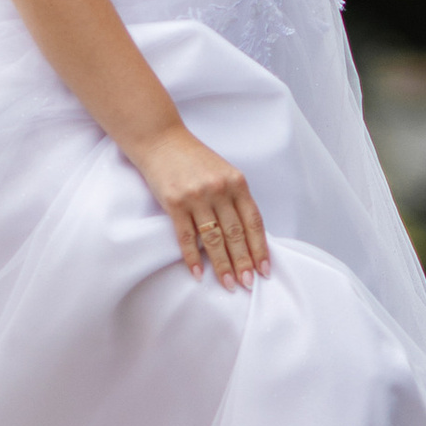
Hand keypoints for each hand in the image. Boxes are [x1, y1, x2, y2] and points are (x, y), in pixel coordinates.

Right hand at [137, 125, 271, 288]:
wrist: (161, 140)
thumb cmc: (194, 158)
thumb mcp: (223, 172)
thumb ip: (235, 198)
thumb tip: (247, 236)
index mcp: (236, 182)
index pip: (253, 222)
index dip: (260, 248)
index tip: (264, 270)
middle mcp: (219, 189)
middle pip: (235, 234)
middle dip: (243, 262)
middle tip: (248, 284)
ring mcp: (196, 197)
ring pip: (214, 239)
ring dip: (222, 266)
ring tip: (229, 285)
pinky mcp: (174, 203)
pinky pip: (186, 237)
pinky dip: (192, 258)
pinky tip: (198, 274)